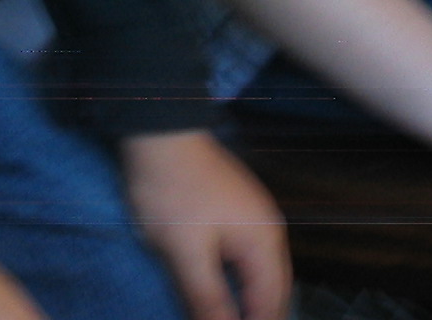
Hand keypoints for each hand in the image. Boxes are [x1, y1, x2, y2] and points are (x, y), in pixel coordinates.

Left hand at [122, 130, 290, 319]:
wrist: (158, 130)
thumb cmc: (172, 190)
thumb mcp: (185, 250)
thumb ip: (207, 296)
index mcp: (263, 242)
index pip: (270, 303)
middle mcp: (267, 230)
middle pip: (272, 289)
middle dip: (259, 314)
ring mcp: (253, 216)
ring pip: (261, 272)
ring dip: (251, 299)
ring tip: (233, 315)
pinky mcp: (234, 209)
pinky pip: (247, 256)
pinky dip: (241, 279)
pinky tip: (227, 289)